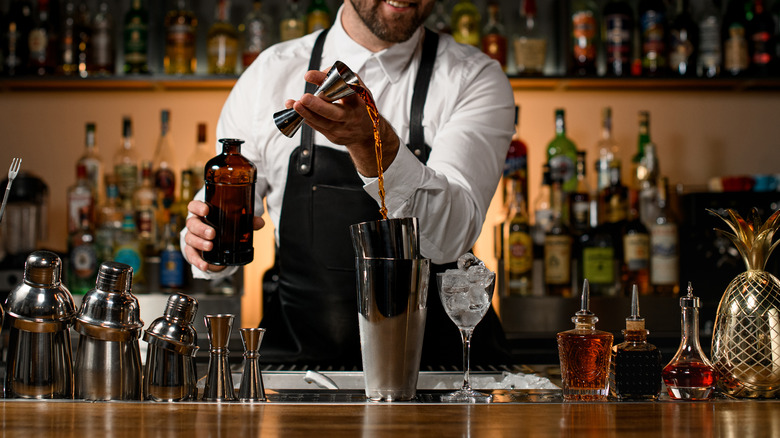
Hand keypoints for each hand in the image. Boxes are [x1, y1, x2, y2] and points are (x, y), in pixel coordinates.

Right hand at [184, 200, 264, 271]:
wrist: (214, 242)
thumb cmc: (222, 226)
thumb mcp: (234, 222)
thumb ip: (246, 221)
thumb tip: (260, 222)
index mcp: (202, 213)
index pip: (193, 206)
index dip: (197, 207)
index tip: (206, 210)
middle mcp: (194, 224)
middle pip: (191, 223)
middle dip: (201, 228)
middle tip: (212, 233)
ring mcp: (191, 237)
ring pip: (190, 238)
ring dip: (199, 243)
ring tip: (210, 246)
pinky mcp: (192, 250)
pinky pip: (191, 255)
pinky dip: (197, 261)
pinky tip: (204, 265)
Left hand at [284, 69, 399, 176]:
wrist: (368, 134)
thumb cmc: (360, 106)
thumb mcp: (358, 90)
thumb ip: (341, 78)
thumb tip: (320, 74)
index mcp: (359, 100)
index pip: (345, 89)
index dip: (328, 82)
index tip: (310, 75)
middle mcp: (351, 116)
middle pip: (334, 112)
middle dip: (318, 105)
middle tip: (304, 98)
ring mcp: (342, 129)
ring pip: (322, 122)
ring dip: (306, 113)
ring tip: (292, 104)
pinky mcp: (334, 137)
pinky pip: (318, 127)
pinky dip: (306, 119)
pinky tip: (295, 111)